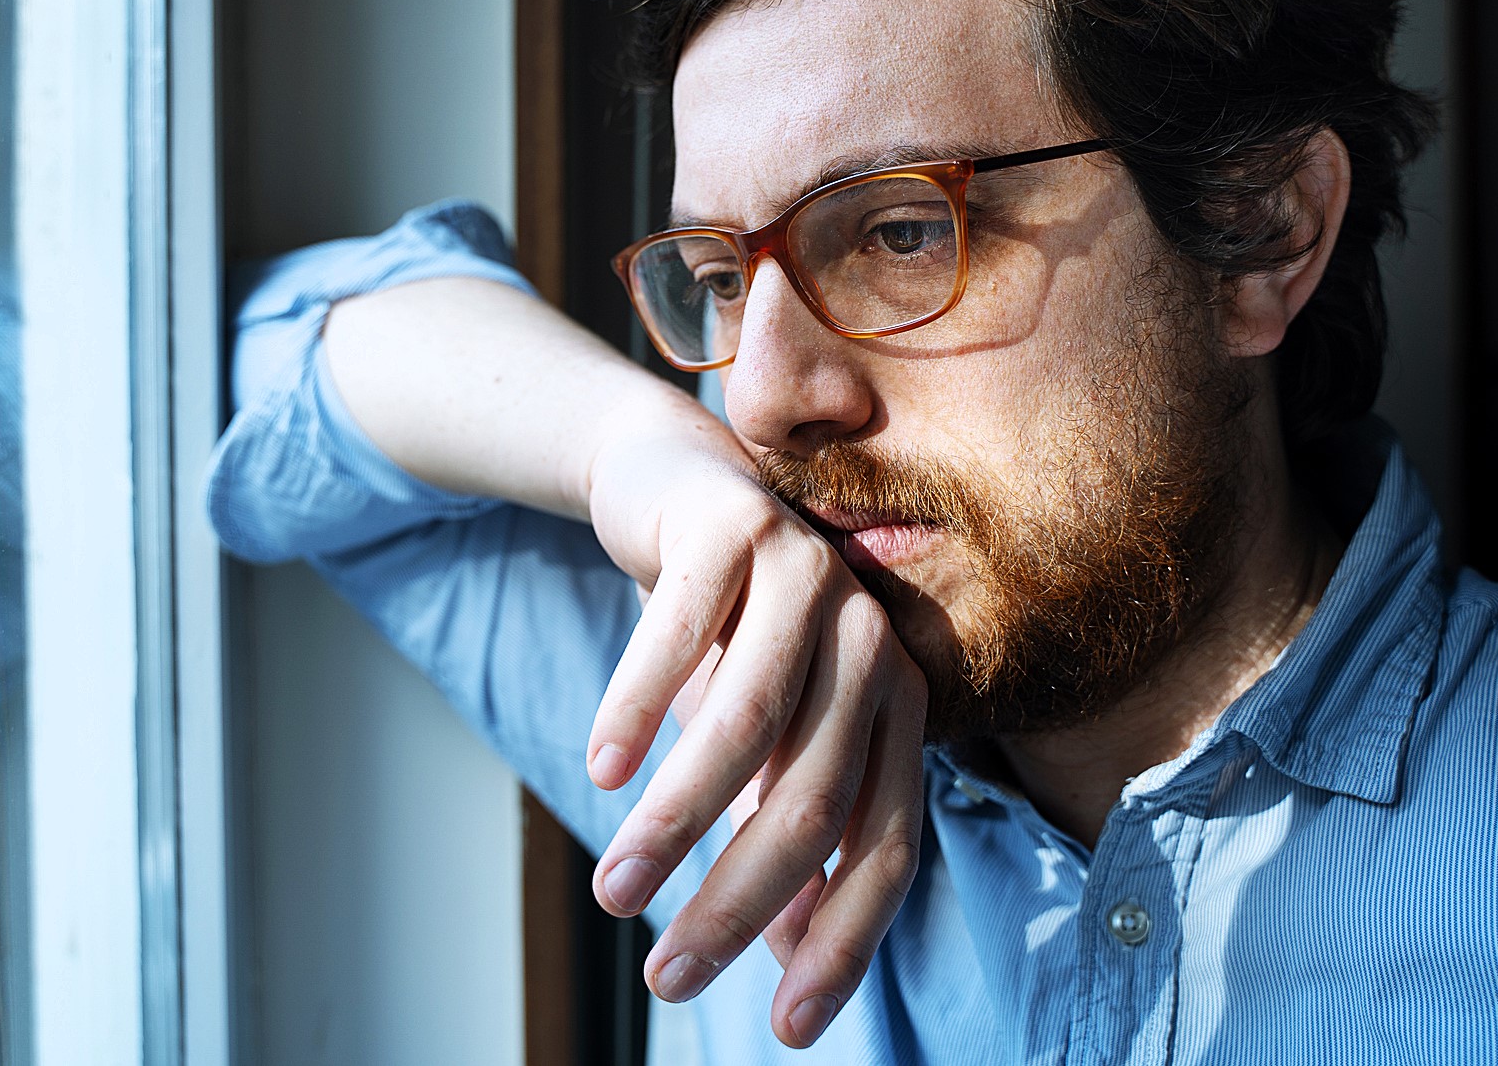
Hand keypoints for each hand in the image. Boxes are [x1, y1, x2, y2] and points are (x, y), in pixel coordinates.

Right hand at [580, 408, 926, 1048]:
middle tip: (666, 977)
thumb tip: (784, 950)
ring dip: (675, 822)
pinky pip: (678, 636)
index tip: (788, 1029)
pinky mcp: (736, 527)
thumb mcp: (760, 738)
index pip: (889, 845)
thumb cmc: (727, 632)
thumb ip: (780, 826)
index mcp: (896, 705)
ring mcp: (808, 578)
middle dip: (733, 903)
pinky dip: (637, 707)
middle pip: (813, 801)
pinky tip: (602, 769)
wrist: (679, 486)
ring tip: (614, 889)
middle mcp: (870, 642)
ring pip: (747, 727)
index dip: (843, 941)